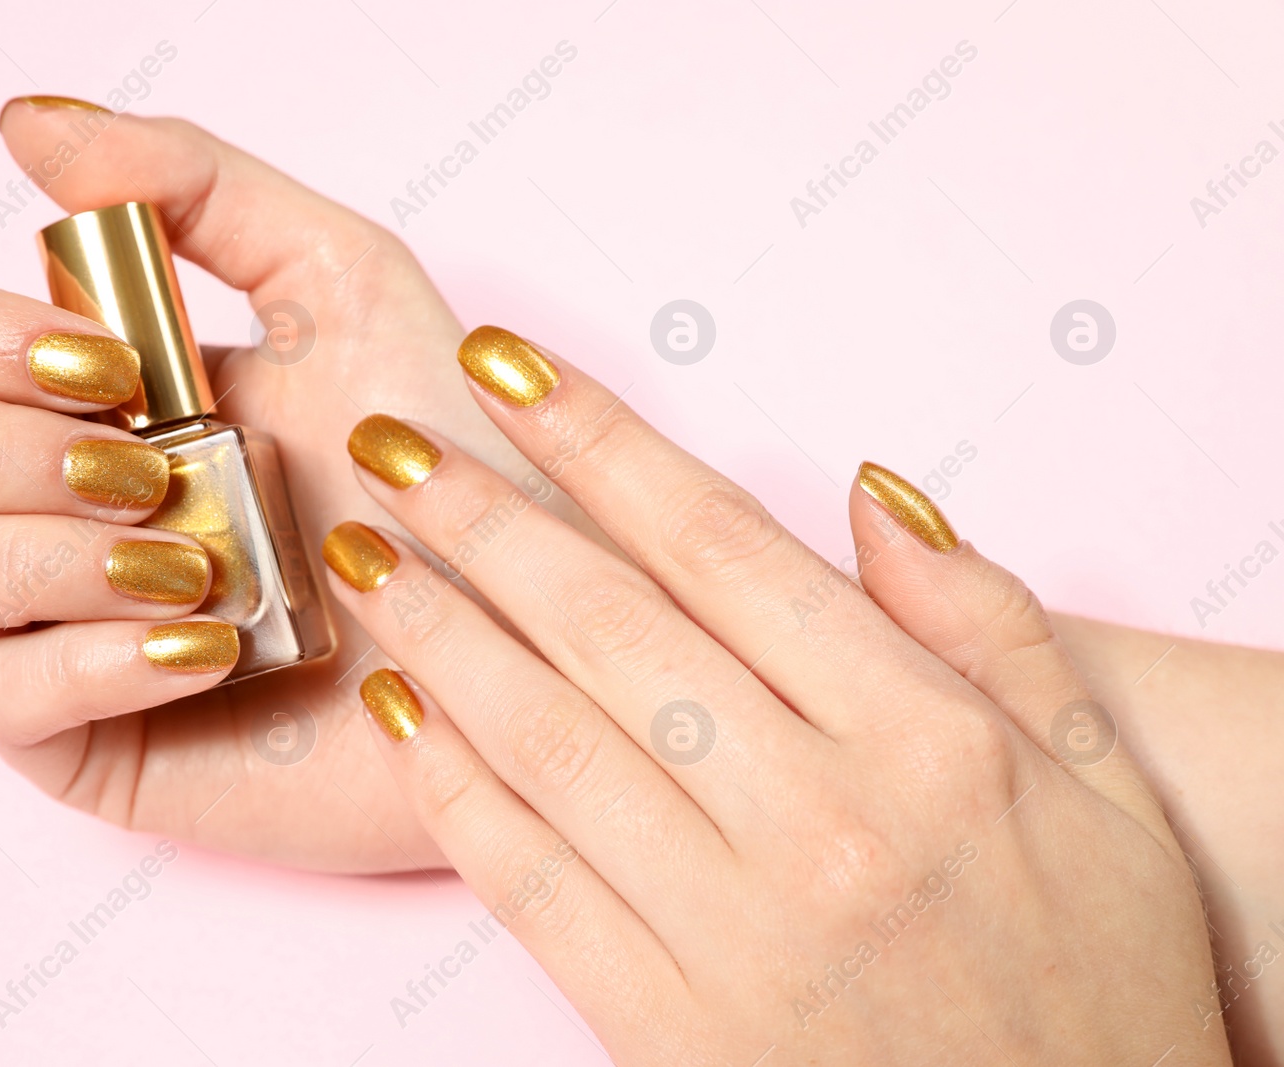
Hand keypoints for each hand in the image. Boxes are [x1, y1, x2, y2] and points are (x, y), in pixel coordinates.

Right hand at [0, 98, 535, 870]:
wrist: (521, 625)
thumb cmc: (447, 460)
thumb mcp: (344, 283)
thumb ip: (194, 186)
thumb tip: (26, 127)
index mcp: (77, 389)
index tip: (114, 363)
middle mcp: (42, 501)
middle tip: (147, 466)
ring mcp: (55, 621)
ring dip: (42, 554)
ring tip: (198, 561)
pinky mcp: (88, 735)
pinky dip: (95, 662)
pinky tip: (210, 646)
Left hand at [325, 328, 1228, 1063]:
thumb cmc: (1097, 986)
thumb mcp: (1103, 791)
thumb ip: (994, 628)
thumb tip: (873, 493)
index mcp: (928, 742)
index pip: (723, 545)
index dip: (598, 440)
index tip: (504, 368)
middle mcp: (822, 822)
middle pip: (611, 625)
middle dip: (482, 516)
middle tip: (390, 440)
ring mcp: (734, 930)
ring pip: (549, 738)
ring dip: (438, 630)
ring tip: (363, 554)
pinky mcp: (667, 1029)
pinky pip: (530, 881)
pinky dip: (451, 787)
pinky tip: (399, 710)